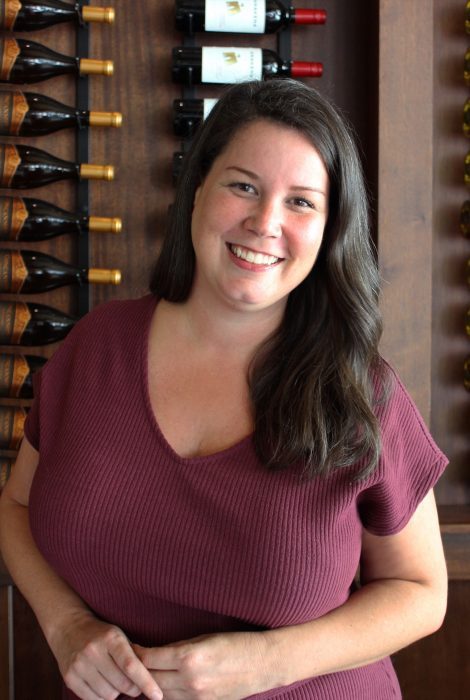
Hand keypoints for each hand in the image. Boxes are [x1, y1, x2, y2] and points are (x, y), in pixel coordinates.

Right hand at [48, 611, 162, 699]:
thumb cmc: (102, 634)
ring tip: (114, 681)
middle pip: (121, 684)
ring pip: (108, 695)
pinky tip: (102, 685)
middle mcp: (93, 650)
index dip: (146, 682)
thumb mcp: (119, 637)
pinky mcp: (69, 678)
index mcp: (111, 638)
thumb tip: (150, 682)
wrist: (69, 627)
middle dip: (132, 689)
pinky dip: (102, 697)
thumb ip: (133, 656)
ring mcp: (79, 665)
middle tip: (133, 684)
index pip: (131, 665)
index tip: (157, 695)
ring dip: (116, 693)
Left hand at [134, 631, 279, 699]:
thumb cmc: (235, 643)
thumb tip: (155, 653)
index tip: (130, 648)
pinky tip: (165, 685)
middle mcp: (189, 679)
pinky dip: (167, 694)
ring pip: (161, 694)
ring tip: (145, 675)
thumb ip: (178, 648)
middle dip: (139, 671)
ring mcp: (197, 696)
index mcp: (189, 656)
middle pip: (151, 680)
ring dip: (152, 685)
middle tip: (131, 662)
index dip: (136, 654)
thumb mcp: (204, 638)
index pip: (149, 659)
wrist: (262, 663)